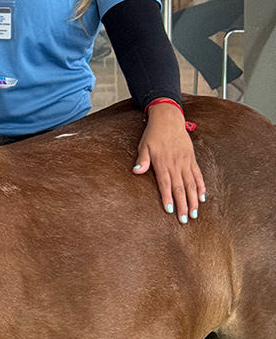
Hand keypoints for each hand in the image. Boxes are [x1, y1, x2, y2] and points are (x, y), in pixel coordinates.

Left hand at [132, 104, 205, 224]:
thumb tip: (136, 171)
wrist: (169, 119)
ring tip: (195, 214)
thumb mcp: (144, 145)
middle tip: (185, 220)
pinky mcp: (192, 159)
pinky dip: (201, 187)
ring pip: (191, 184)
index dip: (168, 198)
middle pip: (180, 188)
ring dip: (193, 200)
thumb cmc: (153, 134)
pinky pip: (198, 175)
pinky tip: (202, 198)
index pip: (166, 184)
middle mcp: (176, 164)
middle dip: (183, 205)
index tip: (170, 211)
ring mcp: (185, 162)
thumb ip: (142, 160)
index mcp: (163, 163)